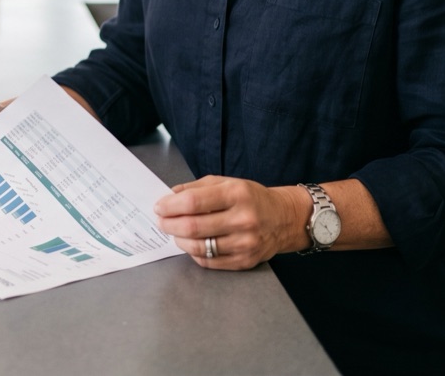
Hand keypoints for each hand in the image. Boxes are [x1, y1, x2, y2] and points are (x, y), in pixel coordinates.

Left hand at [152, 176, 309, 269]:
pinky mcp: (245, 261)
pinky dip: (194, 252)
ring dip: (179, 240)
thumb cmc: (252, 198)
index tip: (159, 207)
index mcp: (237, 194)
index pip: (193, 202)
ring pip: (198, 247)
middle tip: (161, 221)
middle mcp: (243, 219)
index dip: (170, 206)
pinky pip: (209, 261)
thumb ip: (197, 188)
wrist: (284, 219)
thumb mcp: (227, 182)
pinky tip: (191, 243)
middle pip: (193, 227)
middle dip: (169, 224)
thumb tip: (170, 196)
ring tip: (175, 232)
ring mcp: (245, 243)